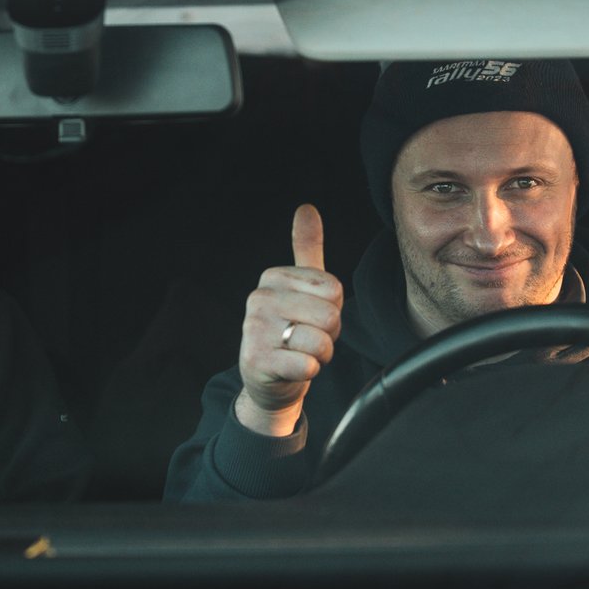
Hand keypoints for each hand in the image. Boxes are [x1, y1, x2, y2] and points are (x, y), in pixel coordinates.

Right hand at [234, 204, 343, 437]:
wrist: (268, 381)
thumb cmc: (290, 331)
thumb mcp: (300, 287)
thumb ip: (306, 248)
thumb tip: (307, 207)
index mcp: (273, 277)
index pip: (334, 288)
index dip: (333, 310)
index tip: (312, 318)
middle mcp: (259, 298)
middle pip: (330, 315)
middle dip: (329, 335)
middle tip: (306, 340)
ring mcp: (254, 330)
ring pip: (320, 341)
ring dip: (320, 355)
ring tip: (299, 354)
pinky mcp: (256, 361)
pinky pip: (307, 365)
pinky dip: (308, 372)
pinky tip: (292, 369)